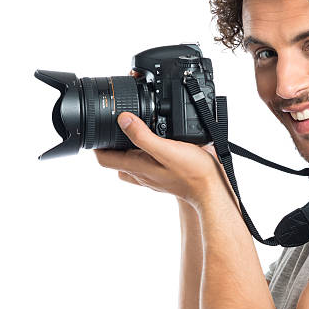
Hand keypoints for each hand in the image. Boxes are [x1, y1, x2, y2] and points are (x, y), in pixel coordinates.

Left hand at [94, 109, 235, 211]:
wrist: (212, 189)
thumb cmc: (192, 172)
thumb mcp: (166, 149)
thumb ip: (142, 136)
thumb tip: (122, 120)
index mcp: (137, 166)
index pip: (104, 159)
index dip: (97, 144)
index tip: (99, 129)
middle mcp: (142, 173)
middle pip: (116, 160)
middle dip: (112, 143)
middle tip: (117, 125)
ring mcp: (153, 177)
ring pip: (131, 162)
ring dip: (129, 148)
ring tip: (136, 132)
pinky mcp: (165, 175)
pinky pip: (148, 164)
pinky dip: (146, 154)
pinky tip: (158, 145)